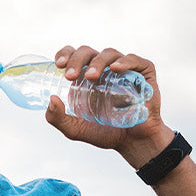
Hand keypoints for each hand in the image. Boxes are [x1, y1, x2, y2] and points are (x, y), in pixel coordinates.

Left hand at [44, 45, 173, 164]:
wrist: (132, 142)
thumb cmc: (104, 133)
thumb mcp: (75, 129)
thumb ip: (58, 119)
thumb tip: (51, 99)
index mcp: (86, 76)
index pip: (74, 56)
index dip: (65, 54)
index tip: (59, 65)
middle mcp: (104, 68)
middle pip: (88, 52)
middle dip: (77, 60)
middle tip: (70, 77)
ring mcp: (124, 69)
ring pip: (109, 54)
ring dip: (97, 63)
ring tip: (91, 77)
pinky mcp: (143, 72)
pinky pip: (134, 61)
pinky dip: (125, 61)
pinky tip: (115, 69)